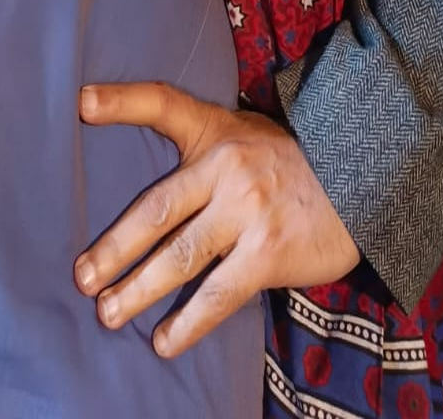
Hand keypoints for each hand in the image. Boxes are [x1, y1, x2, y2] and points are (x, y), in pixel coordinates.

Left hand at [74, 82, 358, 357]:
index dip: (121, 102)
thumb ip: (200, 153)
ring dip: (140, 290)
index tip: (82, 103)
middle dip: (115, 246)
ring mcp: (247, 211)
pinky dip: (188, 322)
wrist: (361, 180)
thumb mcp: (242, 137)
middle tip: (83, 276)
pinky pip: (218, 293)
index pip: (163, 105)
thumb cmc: (285, 164)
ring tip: (108, 313)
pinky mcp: (268, 252)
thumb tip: (150, 196)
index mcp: (215, 132)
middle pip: (157, 208)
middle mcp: (226, 167)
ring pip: (181, 257)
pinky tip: (164, 341)